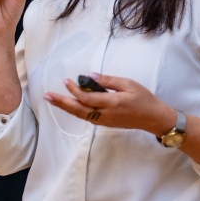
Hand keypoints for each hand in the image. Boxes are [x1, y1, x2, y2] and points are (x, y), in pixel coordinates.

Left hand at [43, 73, 176, 135]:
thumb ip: (108, 81)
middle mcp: (105, 114)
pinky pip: (86, 117)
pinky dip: (75, 111)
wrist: (152, 118)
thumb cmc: (143, 98)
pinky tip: (69, 105)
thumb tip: (90, 76)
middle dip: (61, 102)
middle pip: (78, 109)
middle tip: (47, 96)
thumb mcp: (128, 84)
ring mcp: (104, 121)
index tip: (67, 80)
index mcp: (112, 103)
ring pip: (80, 115)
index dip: (75, 90)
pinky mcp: (104, 123)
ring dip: (65, 107)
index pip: (87, 98)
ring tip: (52, 100)